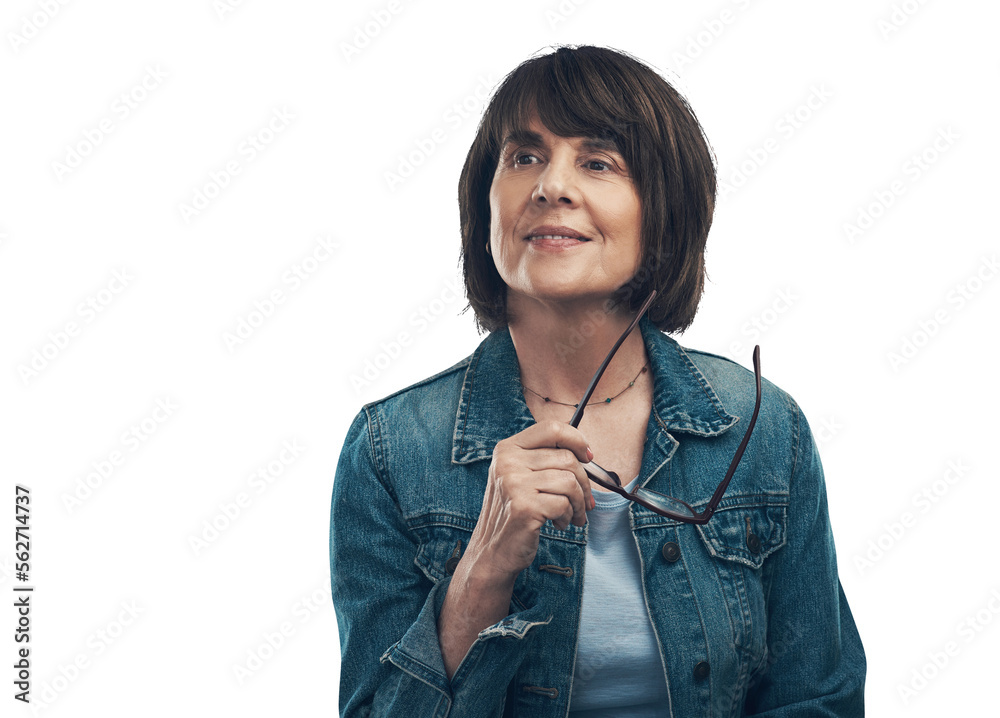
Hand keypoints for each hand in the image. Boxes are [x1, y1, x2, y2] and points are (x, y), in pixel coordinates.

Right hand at [462, 420, 595, 584]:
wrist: (493, 550)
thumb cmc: (514, 512)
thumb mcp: (522, 477)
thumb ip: (545, 459)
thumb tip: (585, 453)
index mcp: (507, 449)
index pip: (551, 429)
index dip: (576, 439)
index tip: (588, 456)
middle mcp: (507, 462)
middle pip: (567, 458)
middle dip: (584, 483)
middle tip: (584, 501)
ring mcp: (513, 483)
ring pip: (570, 482)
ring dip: (578, 503)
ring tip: (571, 515)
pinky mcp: (523, 506)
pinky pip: (564, 504)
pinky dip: (568, 516)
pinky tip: (558, 523)